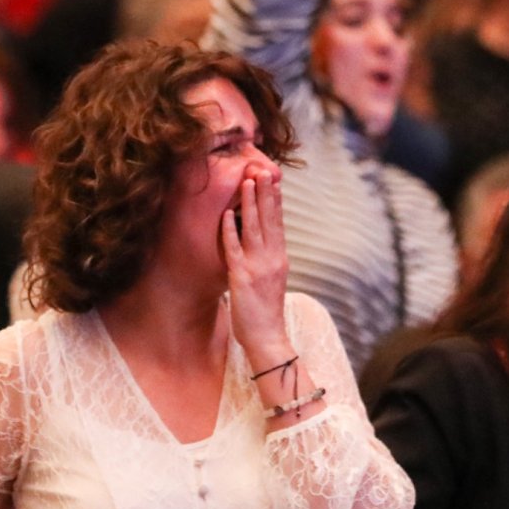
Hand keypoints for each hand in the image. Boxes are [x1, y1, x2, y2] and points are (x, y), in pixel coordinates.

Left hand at [223, 168, 290, 366]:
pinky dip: (231, 229)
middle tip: (264, 170)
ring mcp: (258, 266)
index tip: (274, 180)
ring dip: (251, 203)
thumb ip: (268, 259)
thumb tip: (262, 241)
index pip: (278, 223)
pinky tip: (228, 213)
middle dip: (266, 194)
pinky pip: (235, 249)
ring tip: (248, 181)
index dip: (276, 201)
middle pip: (269, 220)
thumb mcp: (272, 280)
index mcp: (279, 258)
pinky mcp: (242, 277)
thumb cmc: (265, 312)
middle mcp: (272, 258)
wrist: (268, 338)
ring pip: (254, 228)